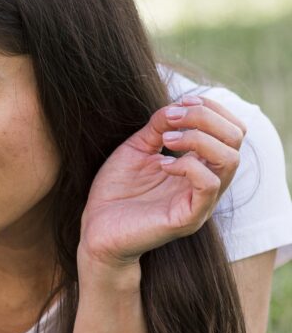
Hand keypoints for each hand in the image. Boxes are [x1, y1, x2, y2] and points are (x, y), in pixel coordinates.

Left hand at [80, 95, 245, 269]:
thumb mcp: (137, 149)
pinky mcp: (189, 218)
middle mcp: (207, 182)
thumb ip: (158, 126)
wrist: (96, 229)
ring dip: (199, 139)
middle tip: (171, 119)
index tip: (180, 104)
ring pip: (230, 160)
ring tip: (167, 140)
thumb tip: (177, 106)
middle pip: (236, 139)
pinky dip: (188, 166)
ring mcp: (201, 201)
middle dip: (206, 118)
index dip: (211, 109)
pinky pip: (208, 185)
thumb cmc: (116, 191)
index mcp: (200, 164)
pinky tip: (163, 165)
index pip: (231, 130)